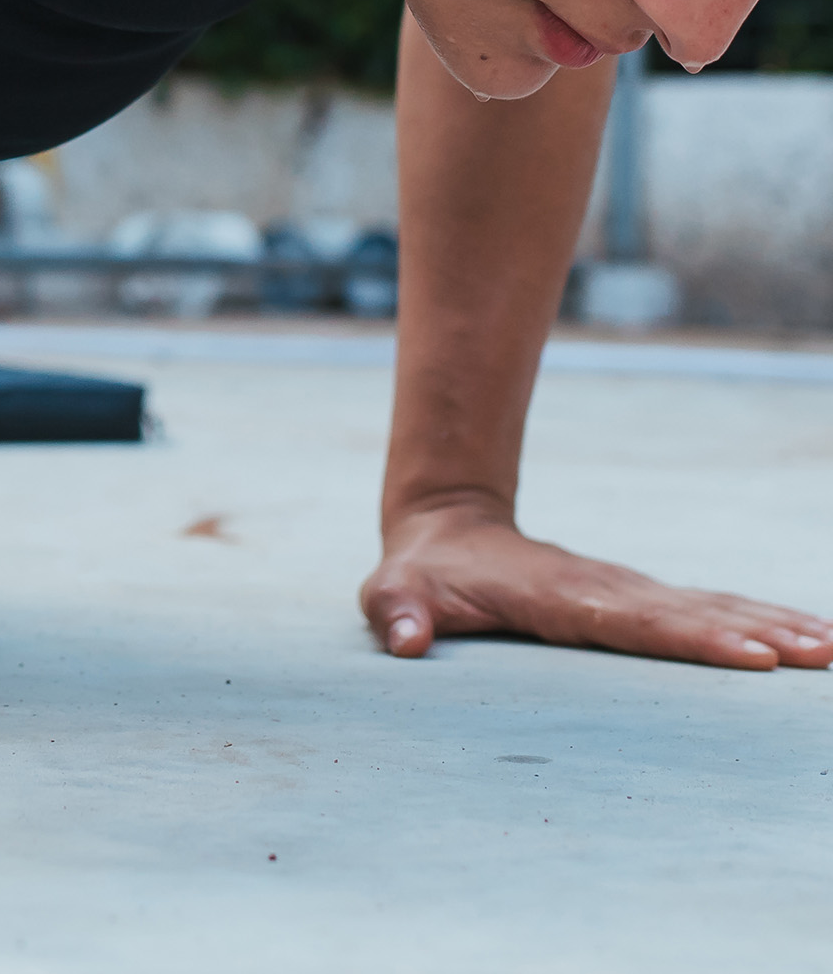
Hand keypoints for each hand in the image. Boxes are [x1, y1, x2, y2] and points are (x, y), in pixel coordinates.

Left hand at [360, 501, 832, 669]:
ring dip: (773, 624)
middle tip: (819, 652)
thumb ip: (396, 614)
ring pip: (713, 606)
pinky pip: (710, 611)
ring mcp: (629, 593)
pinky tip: (807, 639)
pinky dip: (759, 622)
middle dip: (758, 633)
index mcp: (561, 596)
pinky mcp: (641, 602)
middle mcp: (608, 590)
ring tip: (830, 646)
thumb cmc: (422, 577)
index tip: (752, 653)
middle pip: (692, 613)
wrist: (448, 530)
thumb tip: (405, 643)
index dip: (693, 638)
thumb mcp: (394, 593)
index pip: (635, 621)